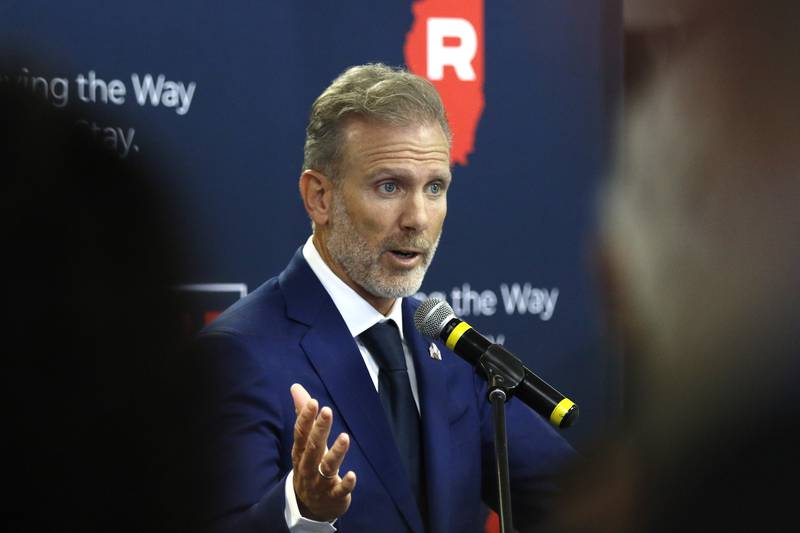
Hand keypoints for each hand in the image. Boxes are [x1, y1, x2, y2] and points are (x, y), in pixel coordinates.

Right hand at [290, 383, 356, 521]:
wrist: (309, 506)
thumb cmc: (308, 465)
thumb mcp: (304, 442)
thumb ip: (302, 415)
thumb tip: (296, 387)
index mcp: (300, 452)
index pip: (301, 434)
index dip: (306, 418)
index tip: (313, 402)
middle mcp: (308, 467)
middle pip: (313, 448)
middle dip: (319, 430)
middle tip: (328, 411)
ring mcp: (320, 483)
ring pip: (327, 467)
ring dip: (335, 453)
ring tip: (344, 437)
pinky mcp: (334, 496)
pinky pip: (339, 491)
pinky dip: (346, 484)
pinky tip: (352, 475)